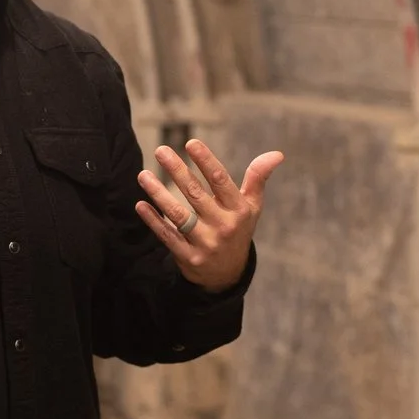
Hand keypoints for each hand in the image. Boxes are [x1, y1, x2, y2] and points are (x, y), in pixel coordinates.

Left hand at [137, 138, 283, 292]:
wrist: (228, 275)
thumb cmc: (238, 229)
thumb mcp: (252, 206)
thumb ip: (258, 178)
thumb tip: (277, 153)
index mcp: (239, 210)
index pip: (221, 181)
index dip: (206, 161)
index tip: (191, 143)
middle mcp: (223, 227)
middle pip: (196, 195)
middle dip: (177, 171)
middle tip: (161, 150)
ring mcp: (205, 244)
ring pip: (178, 216)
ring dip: (159, 194)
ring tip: (143, 175)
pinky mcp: (188, 258)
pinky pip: (168, 236)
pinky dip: (154, 221)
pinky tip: (141, 205)